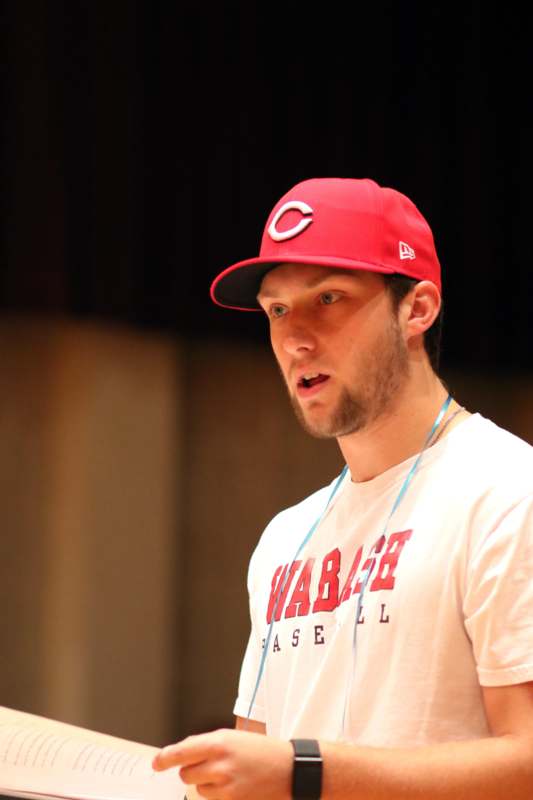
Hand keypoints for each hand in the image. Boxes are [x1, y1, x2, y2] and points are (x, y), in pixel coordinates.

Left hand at [152, 728, 292, 799]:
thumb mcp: (232, 738)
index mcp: (219, 742)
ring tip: (226, 773)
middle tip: (208, 765)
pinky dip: (216, 793)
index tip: (156, 762)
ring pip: (197, 788)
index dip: (165, 758)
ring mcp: (226, 785)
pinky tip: (233, 784)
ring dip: (205, 783)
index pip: (182, 751)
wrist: (287, 769)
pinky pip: (211, 798)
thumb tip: (182, 754)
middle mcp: (220, 764)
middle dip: (192, 770)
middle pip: (186, 774)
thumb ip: (206, 745)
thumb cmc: (260, 750)